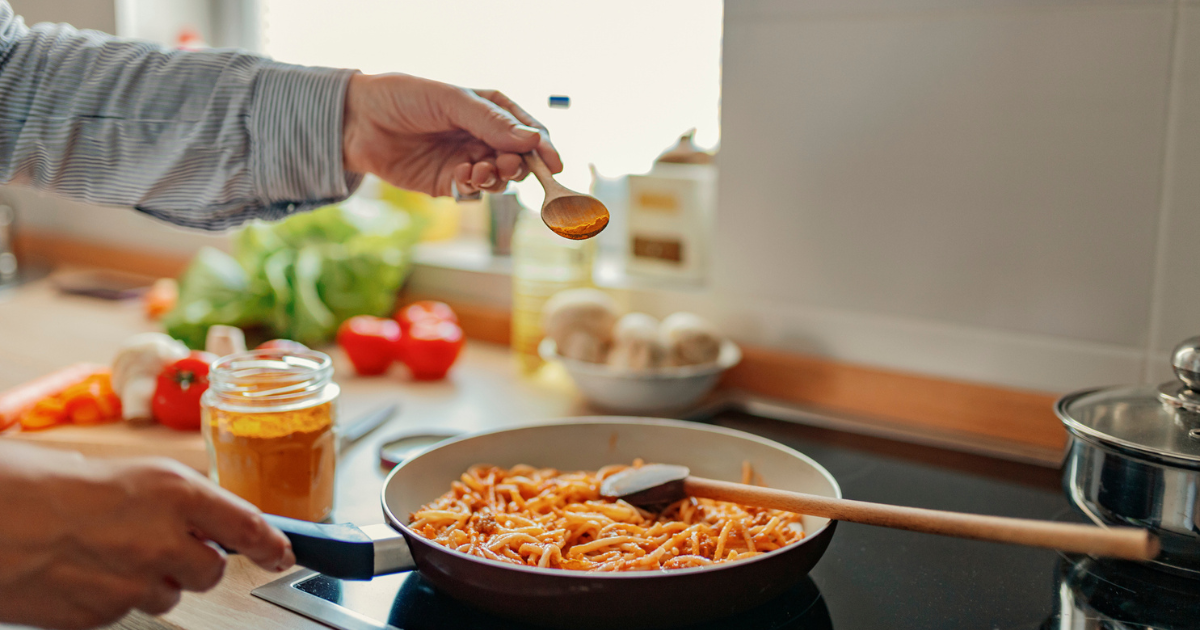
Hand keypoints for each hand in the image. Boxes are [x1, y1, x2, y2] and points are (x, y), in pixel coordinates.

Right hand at [0, 444, 293, 629]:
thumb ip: (180, 501)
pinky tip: (87, 571)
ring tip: (108, 551)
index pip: (247, 525)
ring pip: (170, 594)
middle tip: (156, 543)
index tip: (283, 553)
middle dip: (194, 561)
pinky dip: (116, 595)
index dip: (272, 544)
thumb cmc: (51, 486)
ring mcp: (134, 582)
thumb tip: (214, 523)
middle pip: (212, 571)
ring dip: (152, 579)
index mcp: (175, 492)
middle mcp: (163, 538)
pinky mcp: (104, 615)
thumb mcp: (134, 476)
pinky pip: (129, 610)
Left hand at [342, 73, 563, 197]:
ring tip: (478, 171)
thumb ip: (491, 122)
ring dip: (495, 179)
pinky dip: (473, 188)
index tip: (553, 164)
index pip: (528, 130)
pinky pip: (473, 192)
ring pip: (499, 179)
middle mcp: (482, 136)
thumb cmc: (403, 98)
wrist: (357, 121)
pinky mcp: (447, 183)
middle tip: (505, 166)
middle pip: (519, 159)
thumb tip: (532, 142)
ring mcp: (466, 160)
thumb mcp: (450, 101)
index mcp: (489, 109)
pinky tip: (460, 177)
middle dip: (517, 166)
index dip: (544, 147)